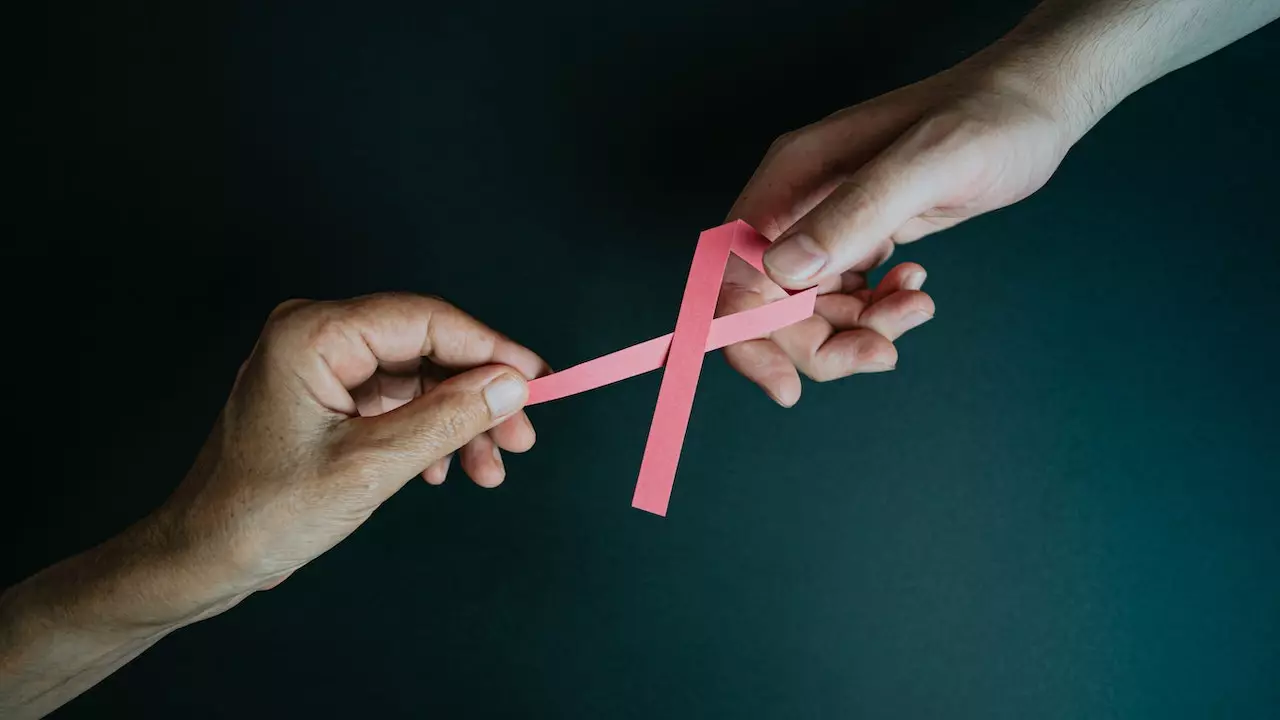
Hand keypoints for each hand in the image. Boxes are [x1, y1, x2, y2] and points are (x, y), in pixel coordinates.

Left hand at [155, 293, 546, 613]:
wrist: (203, 558)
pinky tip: (444, 470)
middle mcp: (316, 334)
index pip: (426, 319)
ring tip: (488, 469)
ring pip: (417, 378)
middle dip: (478, 394)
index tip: (541, 381)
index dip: (491, 349)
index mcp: (314, 333)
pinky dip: (427, 432)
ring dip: (458, 420)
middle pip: (425, 347)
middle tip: (521, 437)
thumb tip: (513, 385)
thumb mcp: (371, 467)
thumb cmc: (266, 512)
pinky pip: (395, 400)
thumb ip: (447, 418)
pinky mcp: (326, 396)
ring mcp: (320, 364)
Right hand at [720, 60, 1078, 403]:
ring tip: (915, 308)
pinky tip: (914, 288)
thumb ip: (856, 212)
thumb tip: (787, 270)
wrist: (1035, 104)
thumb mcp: (929, 164)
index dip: (744, 337)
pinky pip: (845, 298)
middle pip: (771, 306)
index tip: (785, 387)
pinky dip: (876, 311)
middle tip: (882, 353)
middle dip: (820, 343)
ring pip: (810, 310)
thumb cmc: (990, 119)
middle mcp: (799, 204)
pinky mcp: (860, 236)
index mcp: (794, 179)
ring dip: (858, 330)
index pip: (734, 272)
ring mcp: (827, 222)